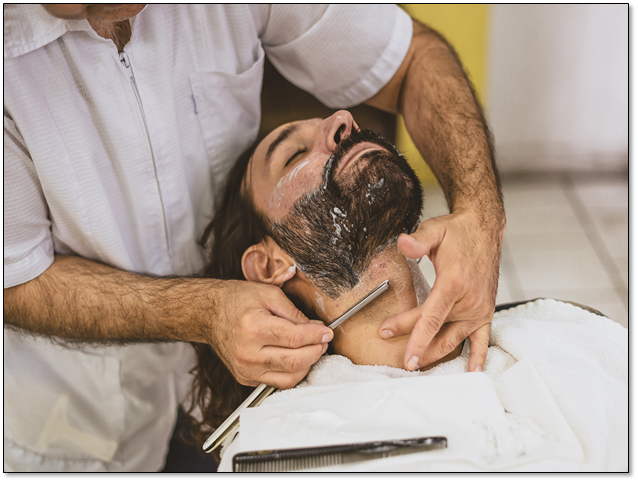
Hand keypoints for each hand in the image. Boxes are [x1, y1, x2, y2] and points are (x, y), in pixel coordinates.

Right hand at [207, 280, 332, 388]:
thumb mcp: (269, 294)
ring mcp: (245, 369)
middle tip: (323, 341)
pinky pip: (277, 382)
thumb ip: (294, 312)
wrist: (209, 314)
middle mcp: (248, 353)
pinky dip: (292, 372)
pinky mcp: (245, 378)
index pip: (295, 338)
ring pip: (289, 378)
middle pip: (295, 362)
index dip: (316, 336)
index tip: (327, 332)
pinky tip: (296, 358)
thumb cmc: (237, 300)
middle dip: (316, 351)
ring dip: (307, 366)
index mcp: (254, 328)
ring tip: (312, 350)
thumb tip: (316, 329)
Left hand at [379, 210, 502, 371]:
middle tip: (397, 357)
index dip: (410, 333)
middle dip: (415, 346)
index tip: (396, 346)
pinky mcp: (485, 312)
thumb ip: (418, 240)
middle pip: (436, 331)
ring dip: (435, 355)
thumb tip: (403, 243)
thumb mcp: (434, 229)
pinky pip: (482, 340)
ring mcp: (479, 309)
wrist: (484, 230)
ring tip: (417, 365)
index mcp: (454, 282)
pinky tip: (470, 373)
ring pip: (454, 340)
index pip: (429, 317)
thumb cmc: (458, 232)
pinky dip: (477, 358)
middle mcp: (469, 300)